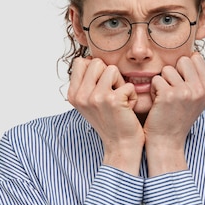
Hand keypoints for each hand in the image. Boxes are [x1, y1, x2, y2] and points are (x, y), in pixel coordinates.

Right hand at [67, 57, 144, 174]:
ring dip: (121, 84)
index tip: (102, 86)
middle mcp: (80, 95)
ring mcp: (95, 97)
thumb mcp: (90, 102)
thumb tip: (90, 59)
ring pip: (112, 69)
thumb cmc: (110, 121)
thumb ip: (87, 82)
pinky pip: (128, 84)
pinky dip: (132, 96)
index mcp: (73, 94)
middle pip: (97, 62)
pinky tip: (127, 109)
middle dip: (109, 75)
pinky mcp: (112, 100)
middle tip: (113, 94)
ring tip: (120, 100)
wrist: (121, 146)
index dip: (96, 69)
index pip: (81, 62)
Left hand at [144, 52, 204, 175]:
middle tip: (173, 93)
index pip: (195, 58)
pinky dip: (154, 90)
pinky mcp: (170, 95)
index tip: (183, 88)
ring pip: (168, 69)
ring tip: (166, 99)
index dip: (184, 70)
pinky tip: (159, 104)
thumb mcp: (196, 97)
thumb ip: (197, 76)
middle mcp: (202, 89)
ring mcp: (187, 92)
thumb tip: (192, 52)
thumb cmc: (177, 117)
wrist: (167, 141)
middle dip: (174, 73)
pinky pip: (156, 79)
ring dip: (163, 82)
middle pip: (183, 59)